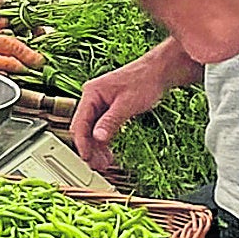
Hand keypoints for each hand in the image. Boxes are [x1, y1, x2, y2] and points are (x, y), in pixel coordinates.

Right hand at [70, 56, 180, 172]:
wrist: (159, 71)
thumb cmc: (144, 81)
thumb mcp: (127, 104)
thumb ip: (111, 121)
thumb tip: (98, 138)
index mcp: (91, 94)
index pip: (79, 123)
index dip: (82, 143)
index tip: (87, 158)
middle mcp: (92, 98)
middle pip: (83, 129)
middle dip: (90, 148)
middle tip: (98, 166)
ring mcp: (99, 104)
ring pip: (92, 131)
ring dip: (97, 147)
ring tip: (104, 163)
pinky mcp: (108, 109)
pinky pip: (101, 128)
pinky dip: (104, 141)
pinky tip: (109, 152)